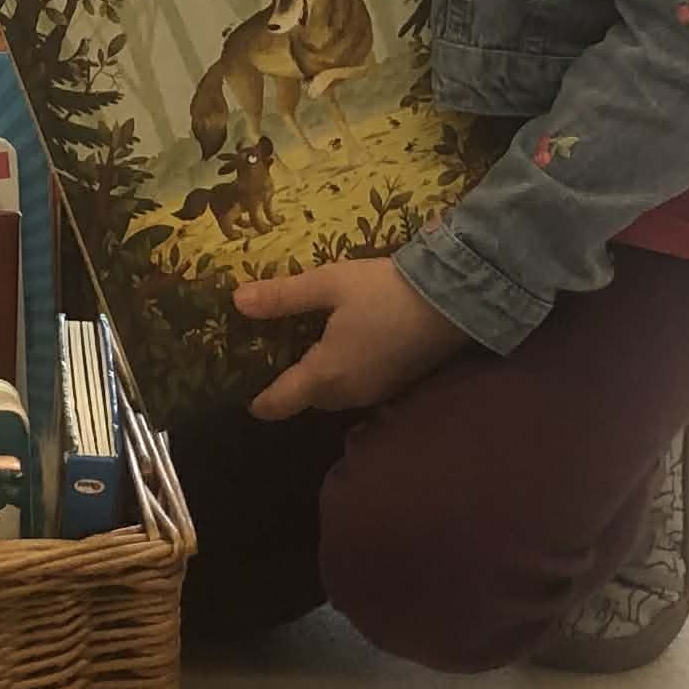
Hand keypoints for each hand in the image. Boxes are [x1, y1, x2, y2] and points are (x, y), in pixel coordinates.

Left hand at [239, 255, 465, 418]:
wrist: (452, 299)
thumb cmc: (382, 291)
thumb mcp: (328, 284)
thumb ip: (283, 297)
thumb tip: (237, 302)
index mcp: (326, 373)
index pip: (283, 401)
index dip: (263, 403)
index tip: (249, 402)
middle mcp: (349, 392)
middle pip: (311, 400)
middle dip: (294, 388)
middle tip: (278, 363)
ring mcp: (377, 391)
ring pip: (337, 396)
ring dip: (322, 383)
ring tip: (309, 354)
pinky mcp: (399, 384)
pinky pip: (360, 388)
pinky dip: (347, 376)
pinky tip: (349, 350)